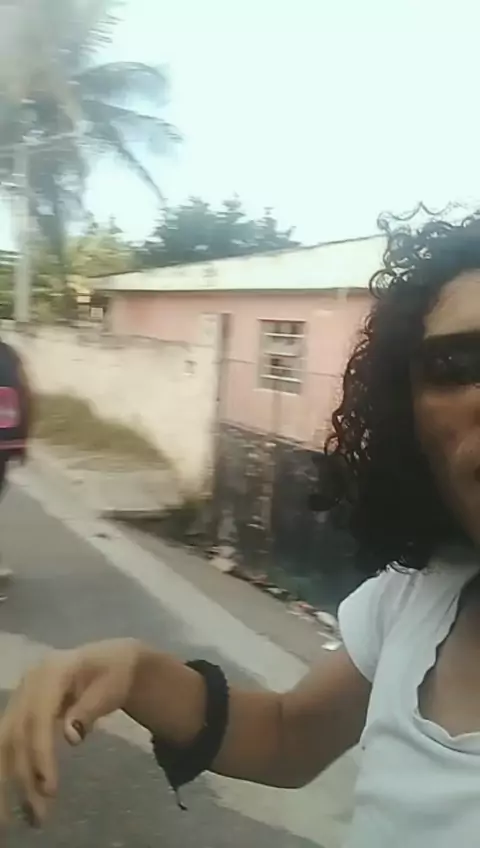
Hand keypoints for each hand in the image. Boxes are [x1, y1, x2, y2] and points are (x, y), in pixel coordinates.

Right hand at [0, 638, 141, 825]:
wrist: (112, 660)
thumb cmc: (115, 673)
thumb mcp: (110, 687)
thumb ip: (89, 709)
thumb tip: (71, 735)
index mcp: (51, 671)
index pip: (38, 717)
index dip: (40, 752)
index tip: (49, 786)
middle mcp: (29, 683)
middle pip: (16, 733)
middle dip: (22, 775)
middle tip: (38, 812)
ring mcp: (22, 697)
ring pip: (7, 743)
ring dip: (13, 779)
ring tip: (31, 813)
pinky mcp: (21, 711)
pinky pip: (11, 744)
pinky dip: (15, 771)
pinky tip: (24, 795)